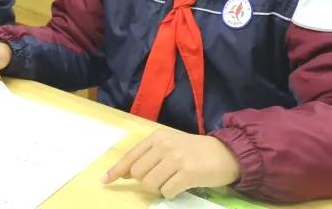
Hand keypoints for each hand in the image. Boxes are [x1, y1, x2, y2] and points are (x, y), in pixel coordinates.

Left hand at [102, 128, 240, 198]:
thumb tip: (125, 173)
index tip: (105, 181)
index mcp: (157, 137)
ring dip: (159, 188)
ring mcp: (176, 158)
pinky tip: (181, 186)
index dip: (116, 170)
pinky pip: (167, 191)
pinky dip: (171, 193)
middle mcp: (164, 145)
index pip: (131, 156)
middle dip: (145, 182)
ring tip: (172, 181)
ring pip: (150, 184)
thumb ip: (148, 157)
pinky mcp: (188, 173)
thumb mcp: (169, 146)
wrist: (226, 153)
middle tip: (161, 179)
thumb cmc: (195, 151)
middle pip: (138, 173)